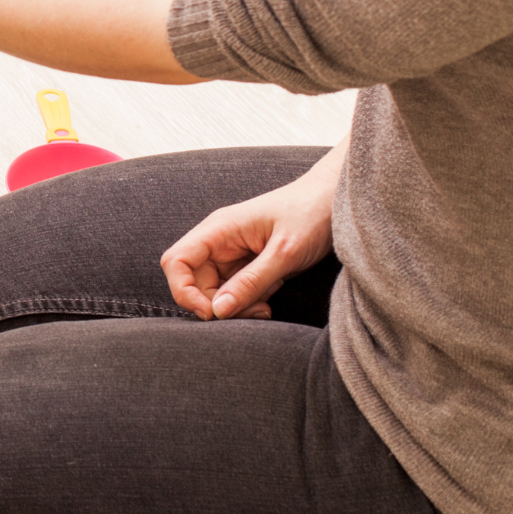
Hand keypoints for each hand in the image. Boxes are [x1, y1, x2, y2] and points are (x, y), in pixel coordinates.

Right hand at [160, 156, 341, 319]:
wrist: (335, 201)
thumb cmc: (311, 214)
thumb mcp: (284, 252)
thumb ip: (251, 282)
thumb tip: (218, 311)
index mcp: (219, 229)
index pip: (176, 261)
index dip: (184, 291)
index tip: (212, 313)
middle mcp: (218, 241)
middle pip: (194, 282)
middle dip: (218, 305)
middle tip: (255, 312)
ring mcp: (231, 253)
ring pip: (214, 291)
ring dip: (235, 307)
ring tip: (266, 308)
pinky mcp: (246, 264)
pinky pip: (234, 290)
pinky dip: (247, 302)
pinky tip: (268, 300)